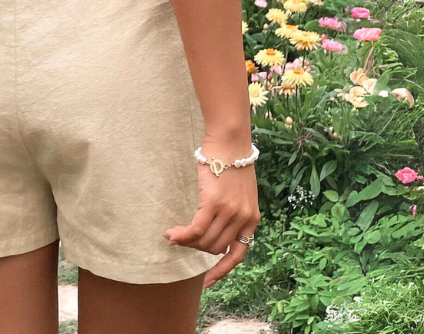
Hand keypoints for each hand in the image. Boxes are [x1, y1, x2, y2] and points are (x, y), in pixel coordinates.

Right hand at [164, 141, 259, 288]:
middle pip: (215, 248)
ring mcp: (229, 212)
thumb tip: (213, 229)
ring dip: (187, 242)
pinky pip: (196, 229)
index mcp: (252, 218)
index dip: (222, 270)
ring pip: (204, 240)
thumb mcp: (241, 191)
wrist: (230, 141)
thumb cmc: (232, 161)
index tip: (208, 282)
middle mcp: (243, 219)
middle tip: (182, 239)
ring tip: (174, 235)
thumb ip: (233, 211)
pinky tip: (172, 235)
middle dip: (197, 248)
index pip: (238, 254)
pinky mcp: (214, 203)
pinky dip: (183, 235)